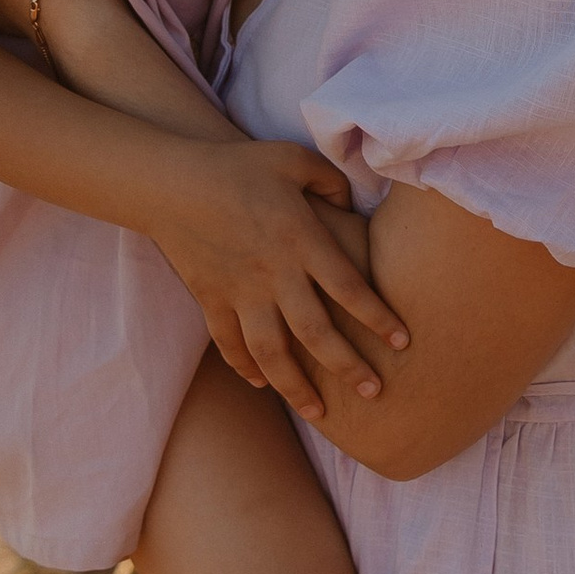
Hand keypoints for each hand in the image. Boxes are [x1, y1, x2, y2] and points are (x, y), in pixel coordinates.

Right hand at [152, 141, 407, 423]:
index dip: (379, 318)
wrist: (171, 182)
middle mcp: (274, 273)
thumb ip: (331, 181)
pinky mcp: (211, 299)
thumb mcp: (293, 159)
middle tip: (375, 392)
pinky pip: (230, 344)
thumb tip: (351, 205)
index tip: (403, 343)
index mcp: (301, 239)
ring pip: (272, 352)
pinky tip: (263, 384)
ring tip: (320, 414)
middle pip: (317, 332)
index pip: (350, 288)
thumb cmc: (239, 165)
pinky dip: (246, 368)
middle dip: (348, 366)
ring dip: (297, 387)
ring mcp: (240, 291)